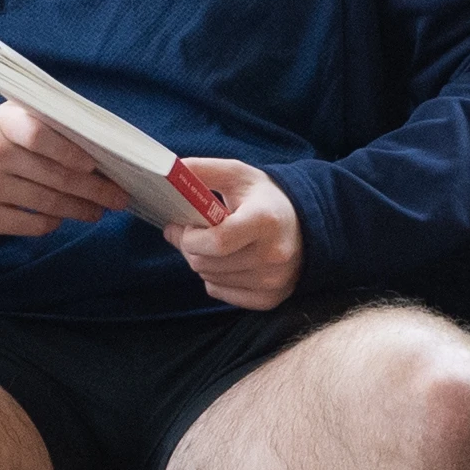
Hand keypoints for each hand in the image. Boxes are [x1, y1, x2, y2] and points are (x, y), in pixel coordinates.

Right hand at [0, 105, 125, 236]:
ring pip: (47, 203)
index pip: (39, 134)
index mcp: (1, 123)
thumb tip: (95, 141)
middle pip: (55, 176)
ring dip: (80, 209)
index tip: (96, 164)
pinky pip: (30, 224)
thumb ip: (40, 123)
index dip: (70, 151)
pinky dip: (52, 223)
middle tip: (119, 197)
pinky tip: (62, 218)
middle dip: (94, 189)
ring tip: (98, 211)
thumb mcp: (1, 120)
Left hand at [164, 159, 301, 309]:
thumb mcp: (236, 174)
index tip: (183, 226)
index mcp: (265, 220)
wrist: (304, 224)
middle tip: (191, 232)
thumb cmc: (264, 198)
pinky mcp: (269, 299)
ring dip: (202, 262)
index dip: (190, 237)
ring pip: (209, 279)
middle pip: (206, 263)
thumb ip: (201, 171)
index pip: (216, 241)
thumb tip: (165, 172)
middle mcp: (273, 254)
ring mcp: (272, 281)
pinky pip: (220, 293)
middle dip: (190, 247)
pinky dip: (215, 278)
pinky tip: (227, 261)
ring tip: (213, 244)